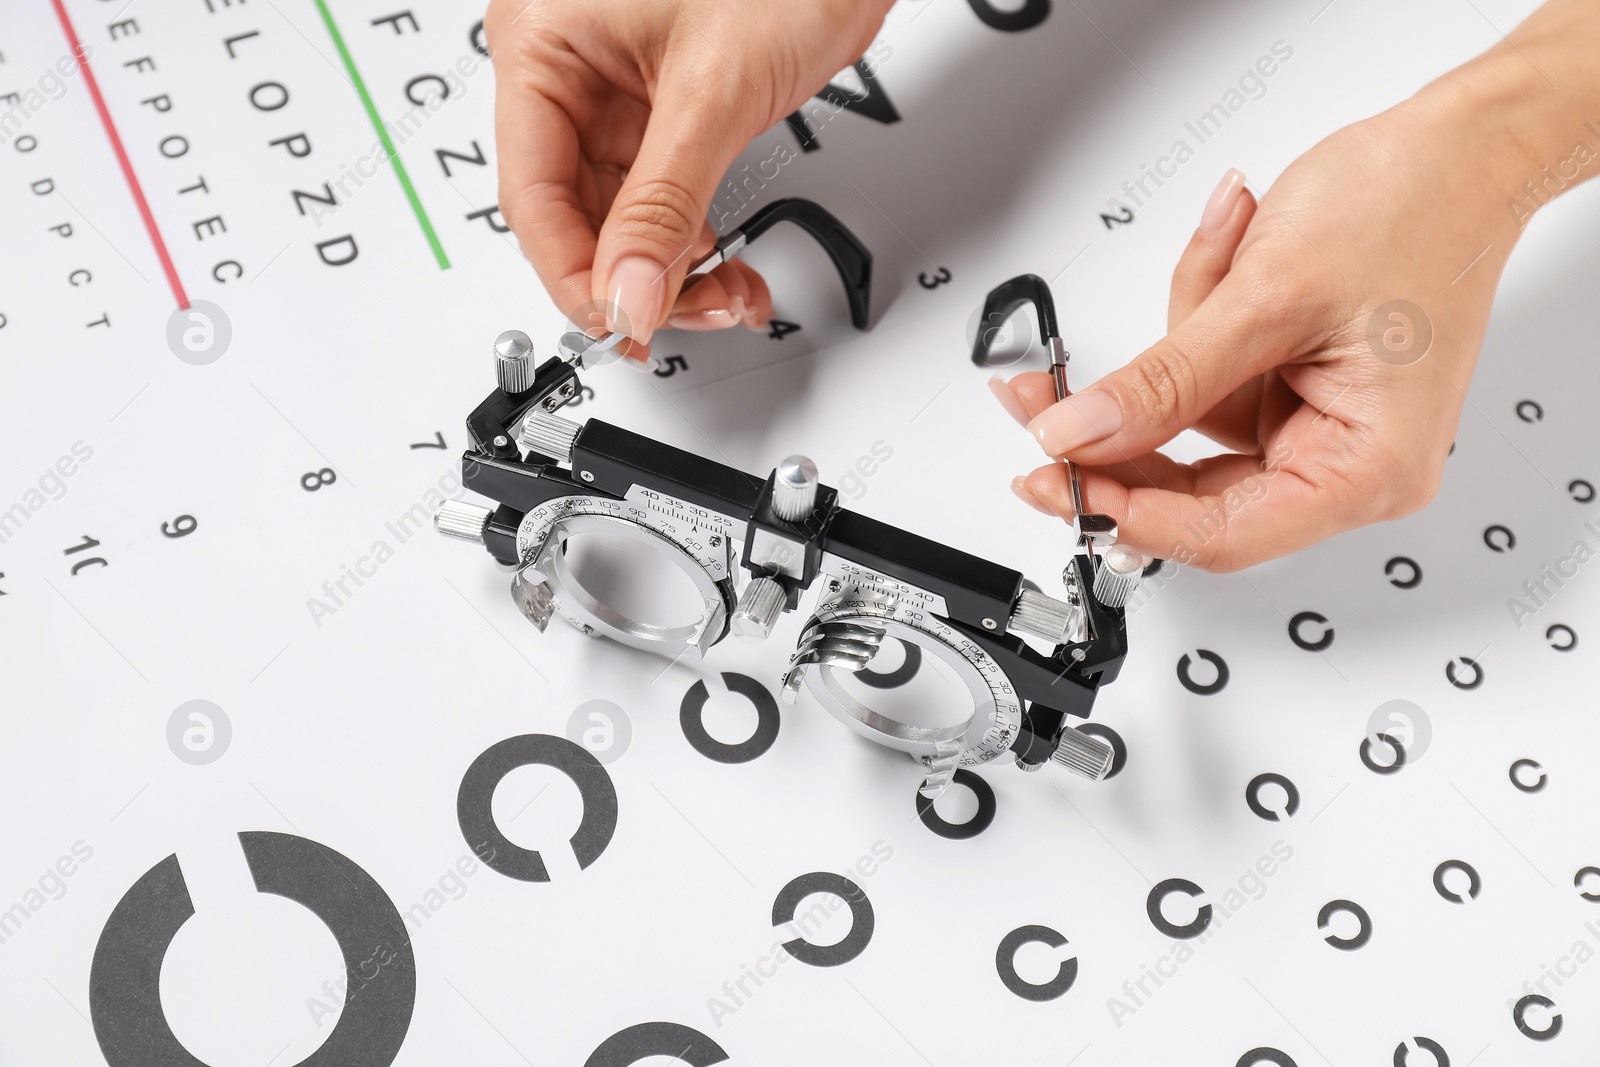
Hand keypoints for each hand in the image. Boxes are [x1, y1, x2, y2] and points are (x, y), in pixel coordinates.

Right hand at [486, 0, 892, 357]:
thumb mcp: (715, 91)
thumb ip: (665, 205)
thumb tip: (628, 293)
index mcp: (542, 38)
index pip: (532, 192)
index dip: (575, 272)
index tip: (620, 321)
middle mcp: (567, 61)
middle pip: (573, 210)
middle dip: (633, 276)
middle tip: (681, 317)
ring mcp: (614, 82)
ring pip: (619, 211)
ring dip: (668, 268)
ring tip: (720, 298)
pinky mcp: (663, 98)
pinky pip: (658, 191)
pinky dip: (691, 237)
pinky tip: (721, 269)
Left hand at [992, 86, 1532, 571]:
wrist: (1464, 147)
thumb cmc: (1417, 209)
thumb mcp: (1267, 300)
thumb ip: (1163, 381)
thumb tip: (1079, 433)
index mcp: (1366, 470)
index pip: (1220, 534)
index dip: (1126, 515)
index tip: (1054, 483)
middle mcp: (1346, 463)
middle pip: (1191, 492)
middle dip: (1117, 435)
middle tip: (1041, 403)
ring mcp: (1317, 427)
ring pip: (1189, 428)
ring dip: (1172, 354)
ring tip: (1217, 263)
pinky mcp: (1292, 389)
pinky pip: (1207, 383)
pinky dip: (1197, 326)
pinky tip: (1229, 262)